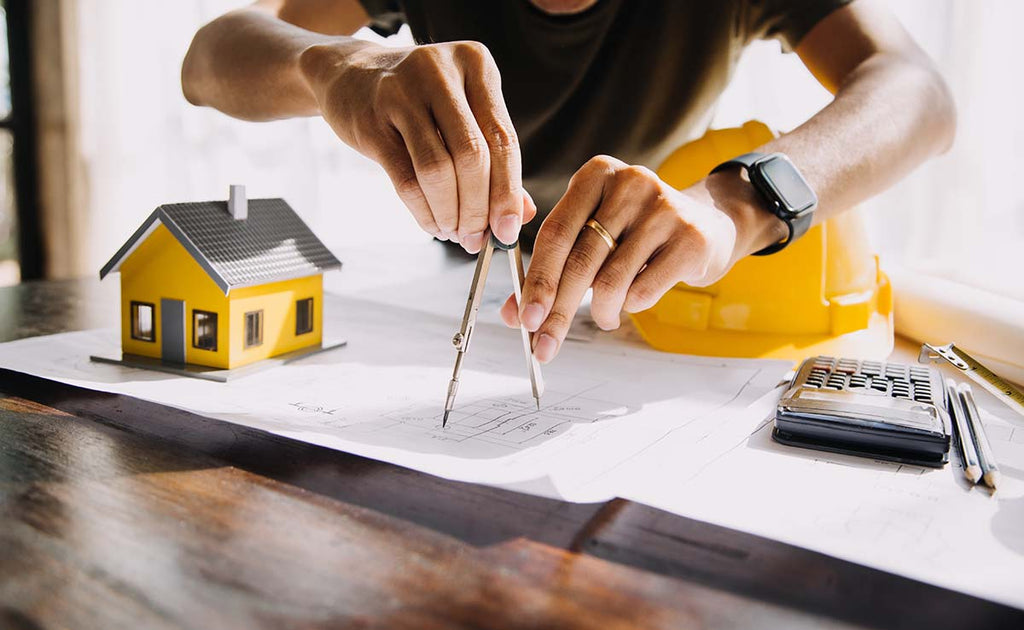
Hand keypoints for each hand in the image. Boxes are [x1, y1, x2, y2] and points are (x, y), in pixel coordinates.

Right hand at [299, 40, 534, 250]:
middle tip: (476, 238)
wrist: (351, 76)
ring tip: (454, 233)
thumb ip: (496, 160)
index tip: (508, 229)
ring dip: (450, 213)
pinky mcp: (371, 121)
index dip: (508, 191)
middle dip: (478, 208)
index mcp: (475, 64)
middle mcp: (440, 72)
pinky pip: (405, 179)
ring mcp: (401, 93)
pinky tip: (433, 224)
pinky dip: (423, 211)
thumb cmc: (422, 102)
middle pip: (472, 156)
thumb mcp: (464, 115)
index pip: (502, 138)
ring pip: (437, 170)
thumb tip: (521, 214)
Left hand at [501, 155, 783, 362]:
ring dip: (599, 311)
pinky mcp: (690, 238)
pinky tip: (632, 301)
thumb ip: (550, 270)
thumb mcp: (592, 237)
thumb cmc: (635, 235)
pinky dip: (630, 307)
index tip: (525, 320)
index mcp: (595, 175)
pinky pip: (644, 291)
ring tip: (603, 316)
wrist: (708, 224)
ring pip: (611, 280)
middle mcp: (629, 183)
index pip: (555, 233)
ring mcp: (663, 208)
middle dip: (558, 311)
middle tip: (545, 346)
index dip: (536, 280)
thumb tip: (513, 316)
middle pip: (580, 260)